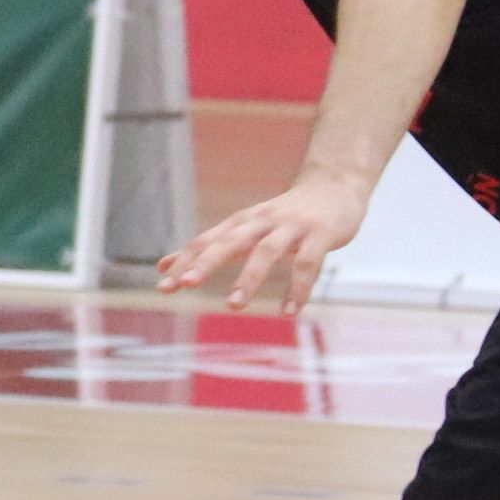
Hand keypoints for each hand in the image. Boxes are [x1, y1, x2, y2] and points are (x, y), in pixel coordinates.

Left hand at [159, 172, 371, 314]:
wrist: (336, 186)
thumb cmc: (284, 214)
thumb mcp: (244, 227)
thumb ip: (209, 247)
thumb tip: (163, 267)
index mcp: (241, 222)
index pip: (207, 241)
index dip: (184, 261)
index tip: (163, 285)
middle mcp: (262, 221)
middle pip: (229, 241)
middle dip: (206, 262)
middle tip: (185, 284)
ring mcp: (292, 226)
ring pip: (266, 251)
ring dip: (249, 278)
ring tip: (234, 305)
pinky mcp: (320, 234)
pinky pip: (307, 263)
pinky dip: (298, 289)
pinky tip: (288, 312)